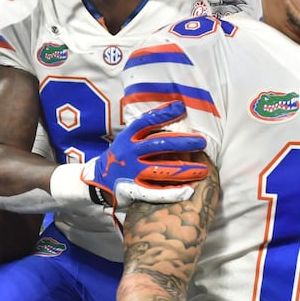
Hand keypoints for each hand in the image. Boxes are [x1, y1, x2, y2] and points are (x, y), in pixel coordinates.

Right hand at [85, 101, 207, 205]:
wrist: (96, 182)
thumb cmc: (120, 157)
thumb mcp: (128, 138)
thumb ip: (148, 128)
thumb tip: (176, 108)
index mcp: (128, 138)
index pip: (146, 122)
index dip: (163, 114)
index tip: (181, 108)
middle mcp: (129, 153)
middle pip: (158, 145)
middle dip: (182, 143)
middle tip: (201, 142)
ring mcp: (131, 172)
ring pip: (161, 170)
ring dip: (184, 170)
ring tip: (203, 170)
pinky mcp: (133, 191)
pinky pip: (155, 192)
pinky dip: (171, 192)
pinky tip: (187, 190)